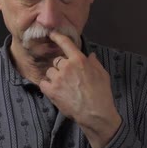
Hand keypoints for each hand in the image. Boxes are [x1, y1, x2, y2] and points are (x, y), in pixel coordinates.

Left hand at [39, 31, 121, 147]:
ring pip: (50, 71)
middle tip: (68, 77)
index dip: (57, 37)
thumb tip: (90, 56)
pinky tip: (55, 91)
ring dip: (54, 77)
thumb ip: (95, 63)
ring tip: (63, 86)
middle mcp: (66, 66)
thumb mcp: (103, 75)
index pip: (66, 43)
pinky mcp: (52, 90)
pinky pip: (43, 83)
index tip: (52, 34)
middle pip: (57, 60)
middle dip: (61, 67)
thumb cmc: (102, 94)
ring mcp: (58, 78)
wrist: (95, 113)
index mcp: (79, 60)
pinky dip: (47, 86)